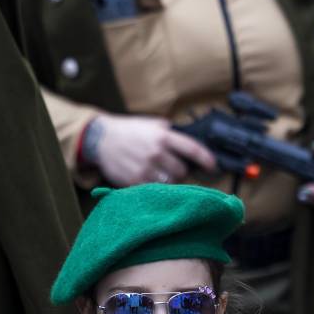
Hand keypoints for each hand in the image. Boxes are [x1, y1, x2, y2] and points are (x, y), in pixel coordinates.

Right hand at [88, 114, 217, 186]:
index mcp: (163, 136)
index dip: (206, 159)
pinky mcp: (134, 181)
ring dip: (169, 180)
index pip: (192, 149)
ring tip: (160, 173)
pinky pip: (154, 189)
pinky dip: (155, 187)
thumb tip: (191, 147)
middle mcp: (156, 152)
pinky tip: (149, 178)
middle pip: (182, 171)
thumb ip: (171, 134)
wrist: (101, 139)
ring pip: (170, 183)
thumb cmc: (129, 131)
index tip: (213, 166)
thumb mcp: (152, 124)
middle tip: (173, 167)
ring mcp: (145, 168)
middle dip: (180, 171)